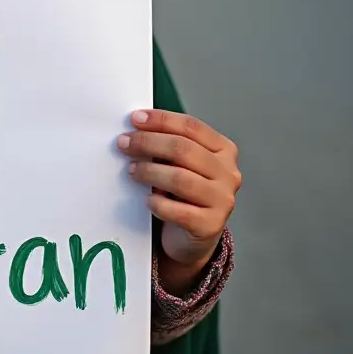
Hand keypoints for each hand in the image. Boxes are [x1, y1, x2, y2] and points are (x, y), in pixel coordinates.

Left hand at [118, 109, 240, 277]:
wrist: (194, 234)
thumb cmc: (183, 193)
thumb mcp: (181, 164)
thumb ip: (167, 146)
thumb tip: (136, 131)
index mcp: (223, 150)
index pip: (192, 127)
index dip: (162, 120)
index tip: (135, 119)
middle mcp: (228, 173)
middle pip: (184, 149)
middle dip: (149, 143)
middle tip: (124, 144)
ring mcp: (222, 200)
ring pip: (181, 178)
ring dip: (150, 172)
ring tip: (131, 170)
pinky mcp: (210, 225)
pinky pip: (179, 211)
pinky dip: (158, 204)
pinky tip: (147, 200)